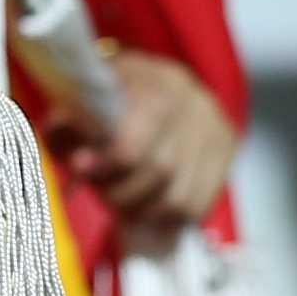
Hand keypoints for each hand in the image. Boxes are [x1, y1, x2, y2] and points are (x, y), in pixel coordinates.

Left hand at [53, 45, 238, 244]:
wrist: (155, 80)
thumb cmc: (109, 93)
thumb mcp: (82, 96)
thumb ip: (68, 124)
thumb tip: (74, 160)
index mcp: (157, 85)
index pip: (135, 144)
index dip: (107, 166)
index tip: (82, 171)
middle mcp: (195, 104)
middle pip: (159, 174)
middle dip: (122, 192)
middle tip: (102, 192)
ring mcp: (216, 129)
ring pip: (179, 200)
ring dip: (144, 209)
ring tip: (124, 200)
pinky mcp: (228, 151)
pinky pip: (198, 207)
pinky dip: (168, 216)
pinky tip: (149, 203)